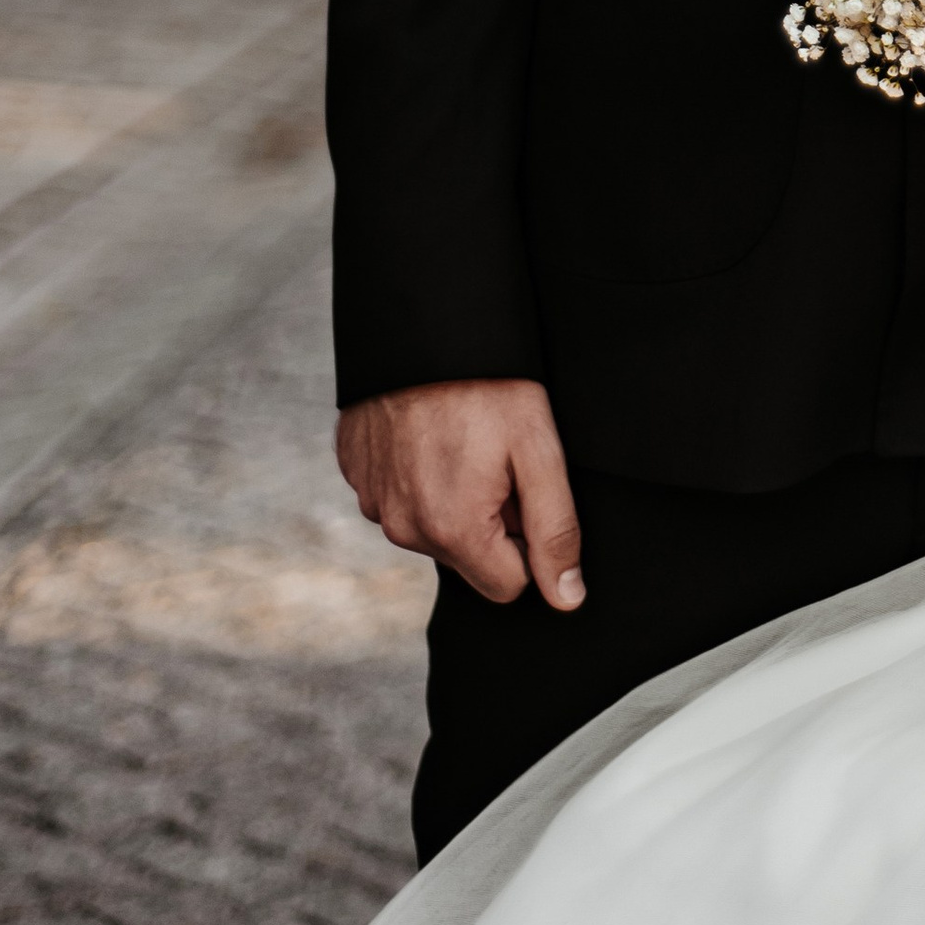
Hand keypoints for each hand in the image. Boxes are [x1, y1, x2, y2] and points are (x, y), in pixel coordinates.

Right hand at [336, 377, 584, 610]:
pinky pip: (400, 497)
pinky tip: (431, 434)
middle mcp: (403, 528)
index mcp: (452, 530)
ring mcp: (374, 502)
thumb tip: (567, 598)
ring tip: (463, 440)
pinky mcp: (357, 474)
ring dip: (454, 499)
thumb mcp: (539, 451)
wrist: (422, 326)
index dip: (527, 540)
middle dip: (490, 521)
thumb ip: (555, 530)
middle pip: (469, 558)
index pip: (509, 584)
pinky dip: (419, 475)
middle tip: (496, 458)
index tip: (524, 490)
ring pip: (434, 529)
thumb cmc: (488, 384)